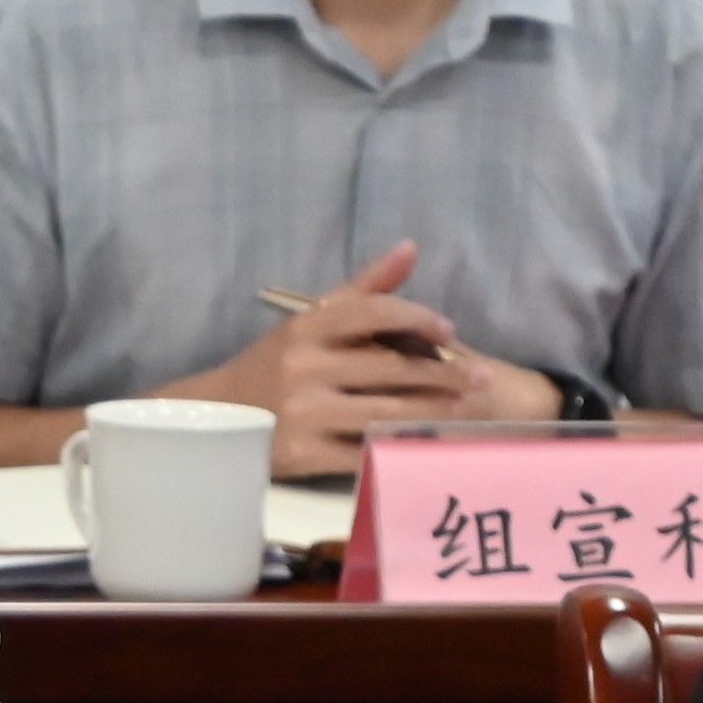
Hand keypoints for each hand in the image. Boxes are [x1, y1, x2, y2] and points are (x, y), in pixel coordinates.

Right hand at [184, 244, 491, 476]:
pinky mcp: (305, 454)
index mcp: (307, 328)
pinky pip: (364, 453)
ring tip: (467, 410)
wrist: (217, 416)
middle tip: (485, 378)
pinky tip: (427, 446)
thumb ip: (364, 288)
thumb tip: (411, 248)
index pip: (371, 312)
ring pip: (384, 413)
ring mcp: (304, 413)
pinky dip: (398, 450)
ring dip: (433, 412)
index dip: (416, 318)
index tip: (449, 330)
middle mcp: (305, 367)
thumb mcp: (311, 322)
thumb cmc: (274, 365)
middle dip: (443, 374)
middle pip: (389, 368)